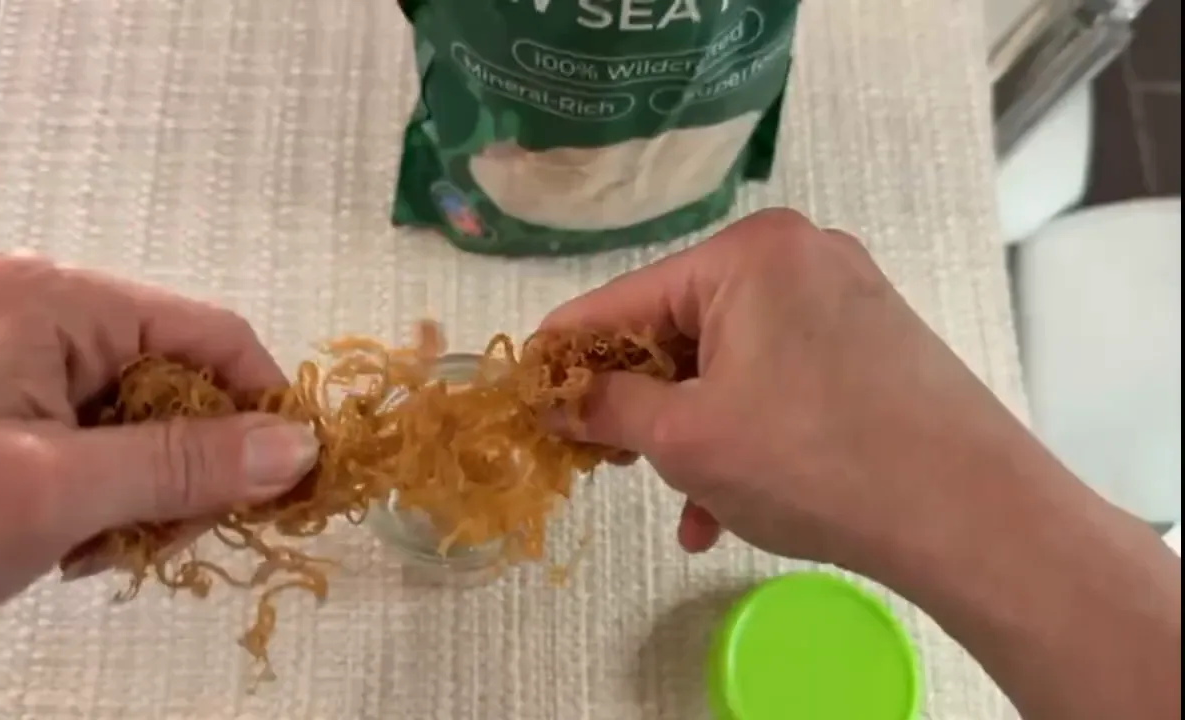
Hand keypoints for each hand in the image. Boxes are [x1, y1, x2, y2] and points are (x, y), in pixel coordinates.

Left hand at [0, 253, 317, 632]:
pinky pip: (79, 434)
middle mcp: (37, 309)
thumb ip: (184, 466)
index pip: (213, 335)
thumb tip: (298, 449)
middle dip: (189, 464)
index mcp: (57, 301)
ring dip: (138, 489)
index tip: (288, 492)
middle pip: (174, 377)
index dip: (264, 411)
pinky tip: (59, 543)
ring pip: (130, 415)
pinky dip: (91, 492)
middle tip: (166, 540)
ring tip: (92, 550)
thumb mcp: (54, 492)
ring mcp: (5, 353)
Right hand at [542, 209, 1034, 574]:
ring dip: (695, 436)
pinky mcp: (870, 342)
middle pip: (680, 330)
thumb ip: (608, 409)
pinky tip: (729, 506)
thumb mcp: (688, 439)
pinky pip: (778, 379)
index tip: (522, 387)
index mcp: (748, 254)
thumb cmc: (814, 461)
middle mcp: (797, 257)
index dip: (566, 350)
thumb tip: (556, 399)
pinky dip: (746, 432)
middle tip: (605, 459)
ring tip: (685, 504)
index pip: (624, 300)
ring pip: (729, 365)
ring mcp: (842, 297)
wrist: (970, 513)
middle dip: (643, 406)